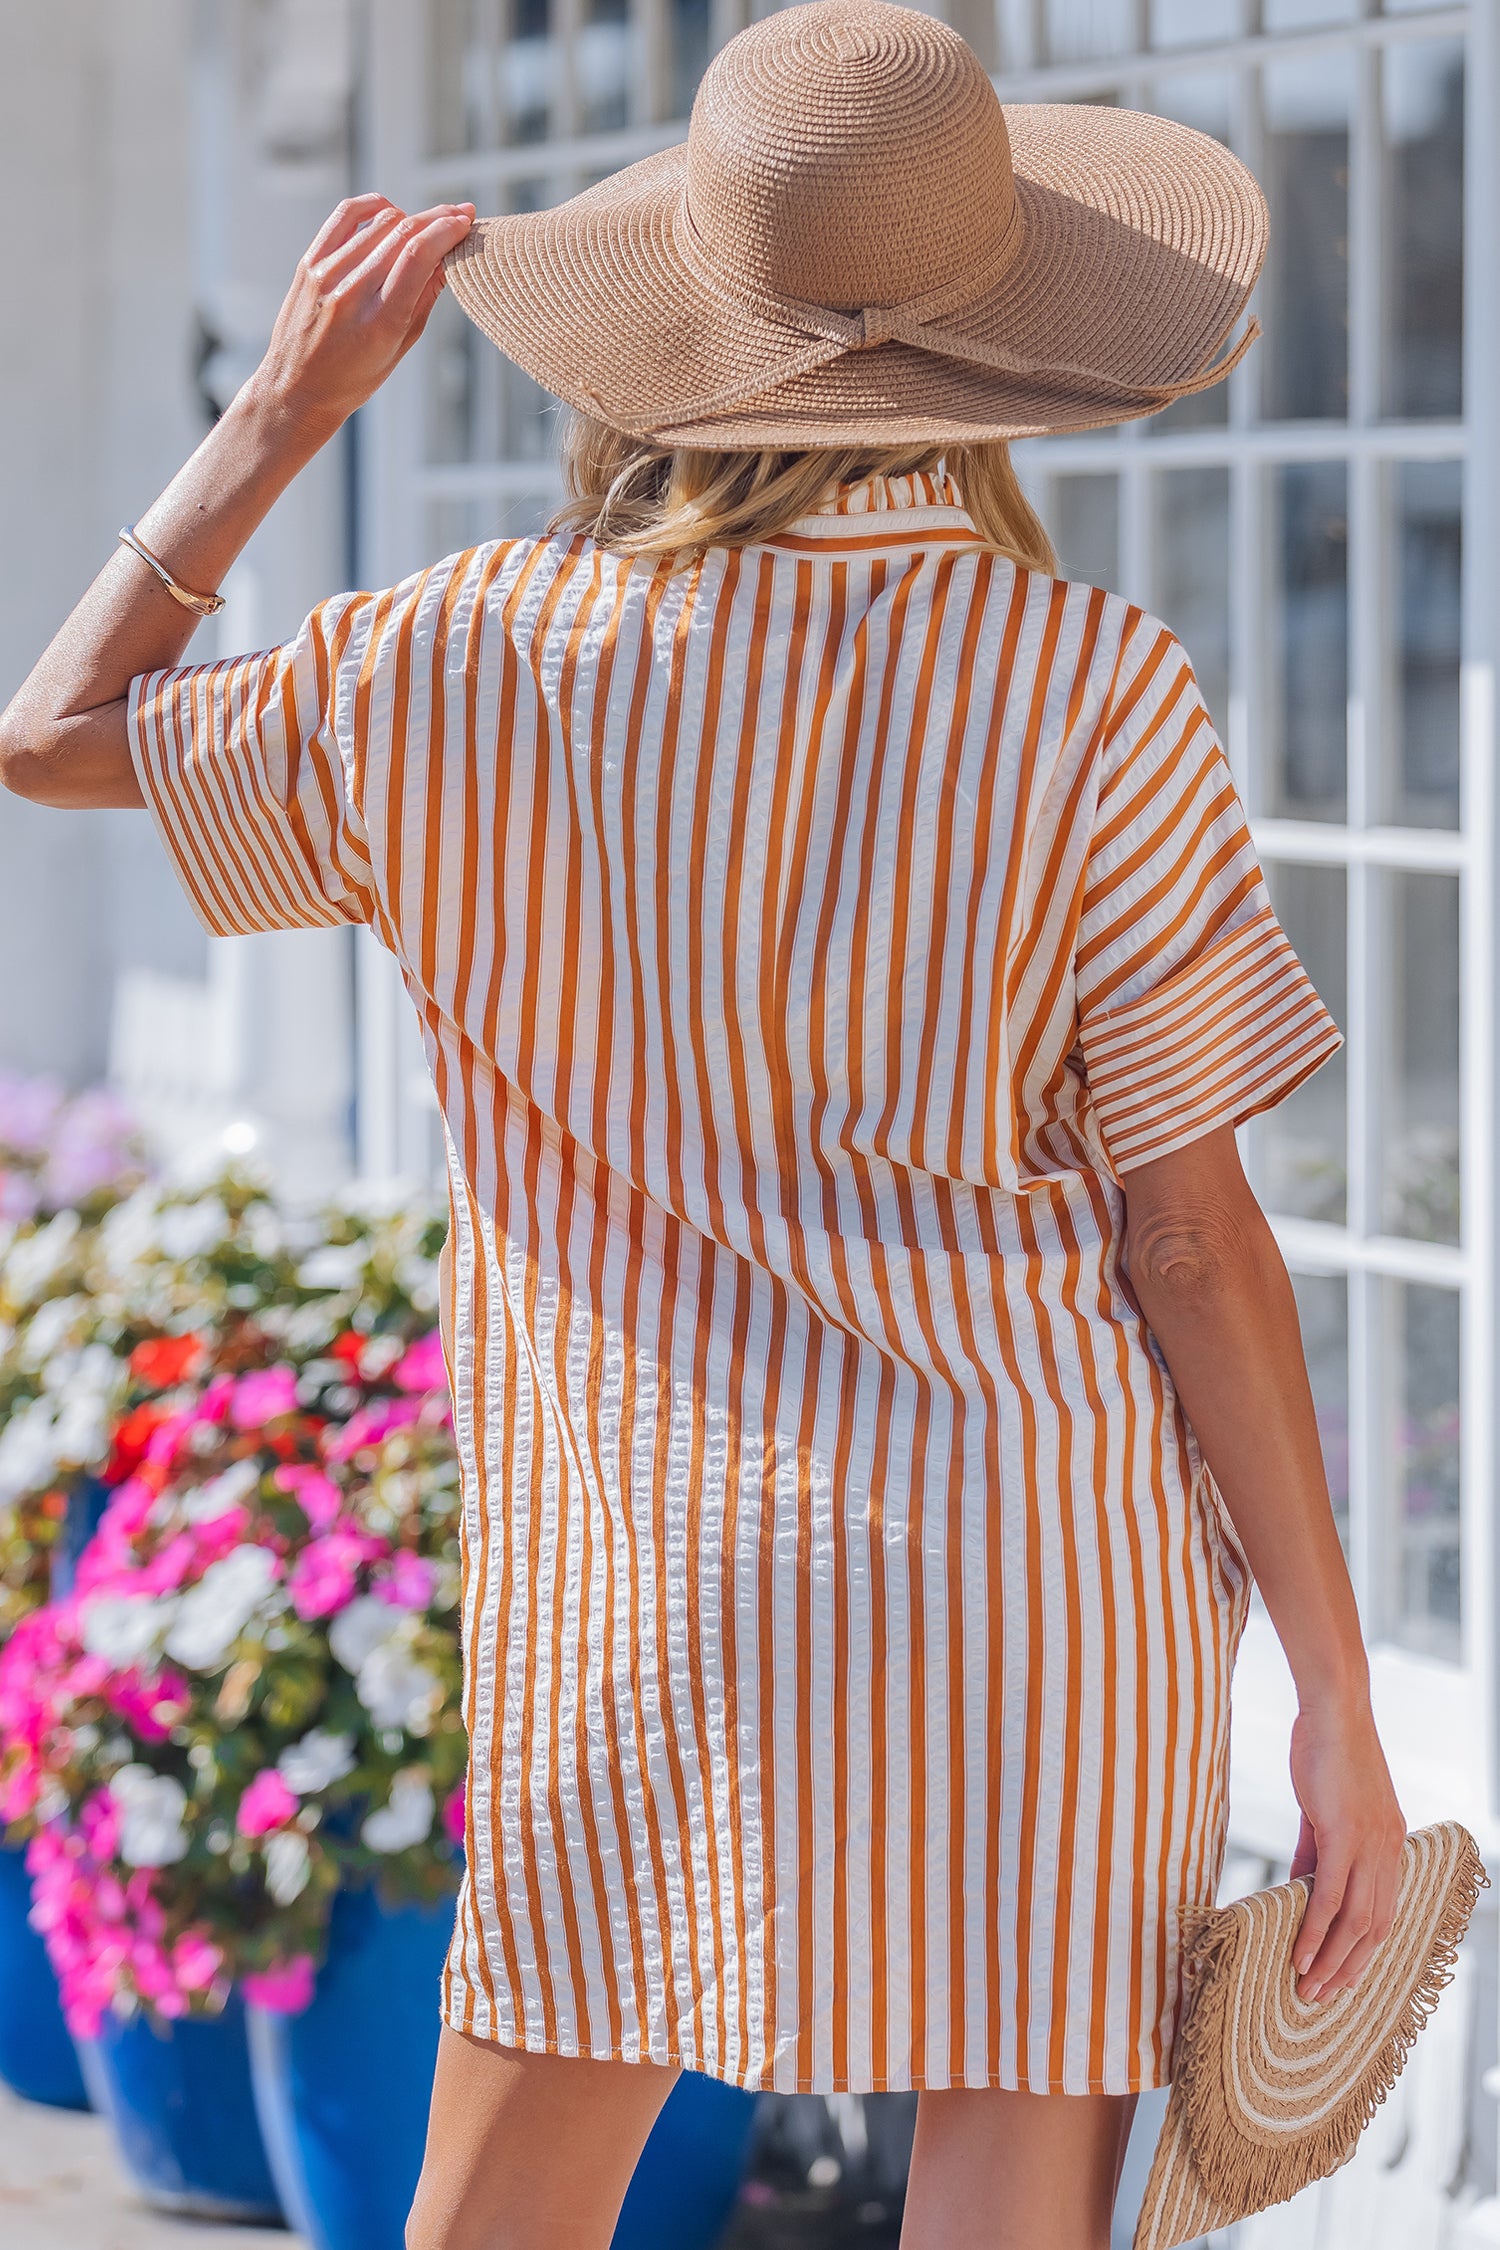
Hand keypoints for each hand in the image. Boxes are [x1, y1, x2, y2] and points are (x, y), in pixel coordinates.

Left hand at [251, 193, 475, 437]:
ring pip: (379, 222)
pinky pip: (345, 215)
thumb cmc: (352, 378)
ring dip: (411, 216)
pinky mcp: (310, 262)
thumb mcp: (399, 349)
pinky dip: (373, 206)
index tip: (466, 220)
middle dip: (436, 219)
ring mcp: (326, 274)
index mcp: (379, 323)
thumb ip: (424, 300)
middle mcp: (350, 293)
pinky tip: (390, 211)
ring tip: (426, 224)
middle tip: (458, 215)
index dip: (446, 231)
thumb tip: (448, 257)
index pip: (417, 257)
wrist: (296, 388)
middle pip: (402, 234)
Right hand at [1287, 1695, 1404, 2001]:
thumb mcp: (1325, 1810)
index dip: (1365, 1953)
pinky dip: (1316, 1932)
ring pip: (1355, 1923)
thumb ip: (1317, 1851)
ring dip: (1330, 1961)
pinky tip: (1300, 1955)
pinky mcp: (1344, 1835)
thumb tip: (1302, 1890)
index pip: (1384, 1914)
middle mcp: (1389, 1852)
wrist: (1334, 1709)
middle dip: (1348, 1970)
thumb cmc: (1326, 1751)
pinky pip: (1330, 1897)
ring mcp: (1370, 1846)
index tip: (1341, 1980)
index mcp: (1390, 1846)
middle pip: (1375, 1930)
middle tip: (1322, 1998)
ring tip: (1307, 1987)